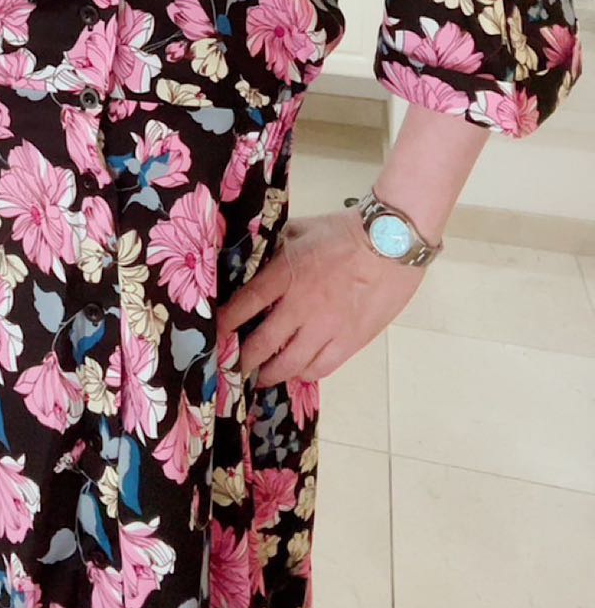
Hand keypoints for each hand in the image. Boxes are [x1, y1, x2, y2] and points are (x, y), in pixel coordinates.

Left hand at [216, 209, 426, 384]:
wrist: (392, 242)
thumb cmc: (346, 230)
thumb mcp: (300, 229)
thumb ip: (276, 244)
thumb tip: (258, 252)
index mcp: (284, 274)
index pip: (245, 304)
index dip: (226, 324)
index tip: (215, 336)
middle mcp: (301, 306)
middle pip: (262, 343)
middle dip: (243, 360)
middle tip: (233, 368)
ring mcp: (326, 327)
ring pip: (290, 363)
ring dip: (271, 374)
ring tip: (260, 378)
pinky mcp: (351, 340)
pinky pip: (322, 367)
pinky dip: (305, 374)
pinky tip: (297, 374)